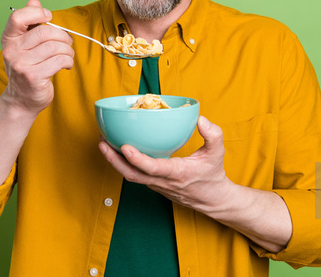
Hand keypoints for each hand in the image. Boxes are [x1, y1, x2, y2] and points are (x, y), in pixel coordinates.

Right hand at [0, 0, 74, 113]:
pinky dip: (68, 61)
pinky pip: (59, 60)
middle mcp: (12, 51)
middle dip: (62, 36)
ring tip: (67, 55)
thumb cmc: (27, 68)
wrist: (21, 100)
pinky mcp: (34, 77)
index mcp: (8, 39)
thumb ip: (29, 23)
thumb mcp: (24, 45)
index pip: (18, 17)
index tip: (48, 17)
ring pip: (55, 47)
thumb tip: (34, 1)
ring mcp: (21, 65)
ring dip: (68, 50)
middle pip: (44, 32)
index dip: (37, 13)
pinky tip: (66, 65)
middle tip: (67, 42)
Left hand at [99, 116, 234, 213]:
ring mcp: (156, 185)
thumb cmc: (213, 175)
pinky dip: (123, 163)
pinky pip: (135, 175)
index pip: (153, 169)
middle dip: (114, 159)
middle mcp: (163, 181)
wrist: (213, 200)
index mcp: (177, 173)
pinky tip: (117, 149)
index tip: (125, 146)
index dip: (137, 159)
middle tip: (102, 142)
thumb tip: (201, 119)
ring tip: (104, 143)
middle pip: (132, 174)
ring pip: (130, 176)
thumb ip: (213, 135)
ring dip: (114, 161)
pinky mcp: (154, 185)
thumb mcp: (218, 153)